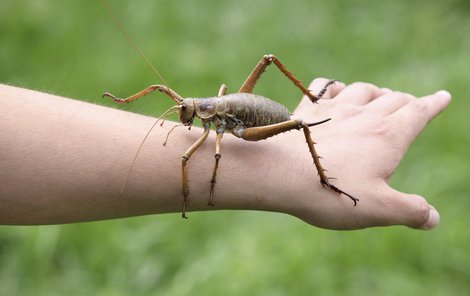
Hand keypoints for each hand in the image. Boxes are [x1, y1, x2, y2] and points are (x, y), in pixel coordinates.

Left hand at [273, 78, 450, 229]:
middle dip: (408, 101)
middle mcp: (363, 115)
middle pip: (394, 98)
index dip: (435, 104)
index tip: (443, 97)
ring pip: (363, 89)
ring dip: (376, 92)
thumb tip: (433, 218)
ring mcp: (333, 109)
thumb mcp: (377, 209)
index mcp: (388, 136)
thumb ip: (409, 211)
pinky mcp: (307, 110)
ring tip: (380, 97)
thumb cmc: (330, 191)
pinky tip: (335, 93)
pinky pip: (325, 86)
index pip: (419, 112)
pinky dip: (335, 86)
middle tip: (413, 105)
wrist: (278, 173)